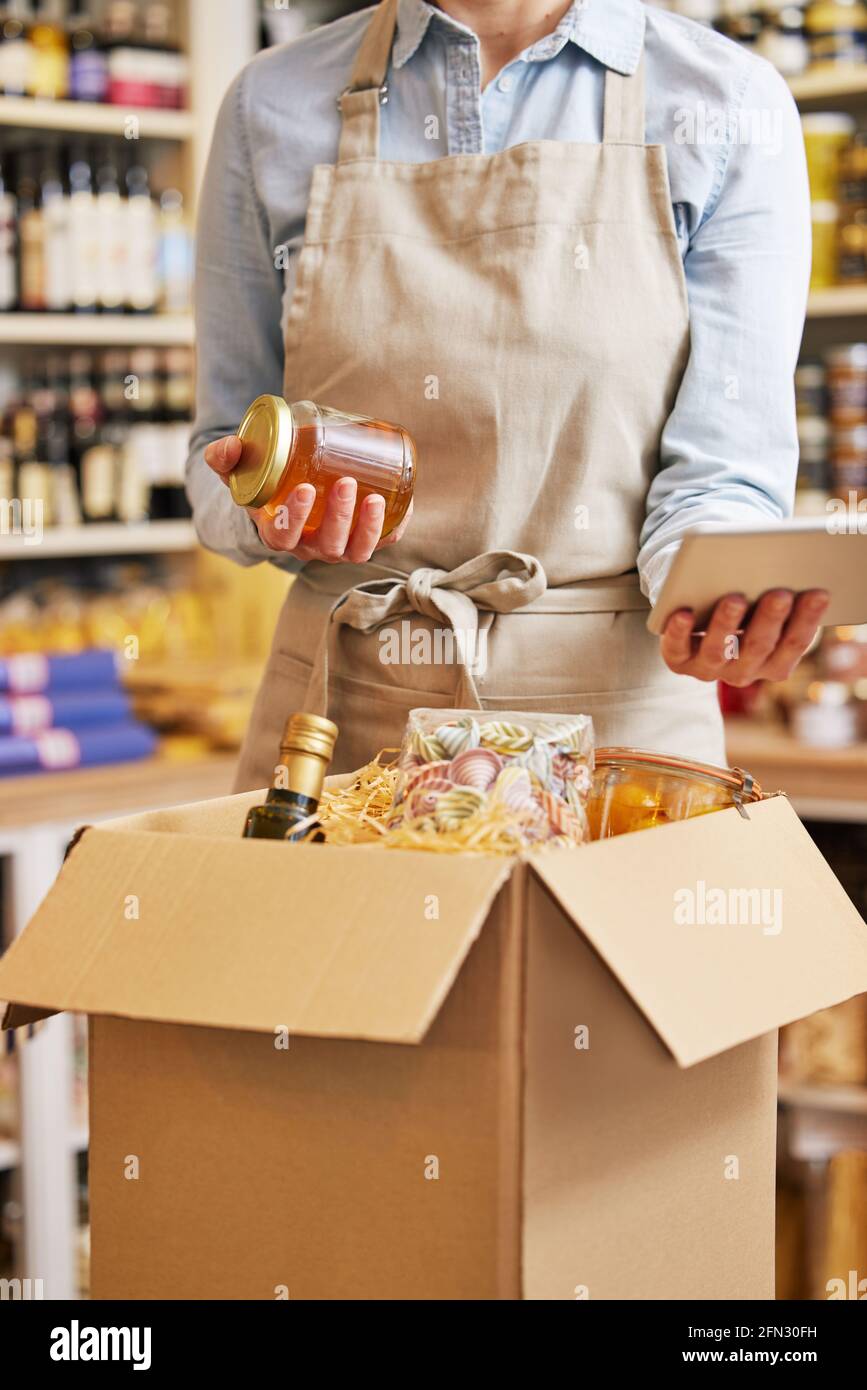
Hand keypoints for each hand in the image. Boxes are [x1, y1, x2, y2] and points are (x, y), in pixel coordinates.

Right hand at [204, 435, 412, 563]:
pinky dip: (393, 529)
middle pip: (326, 544)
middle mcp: (308, 547)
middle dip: (338, 517)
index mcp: (277, 532)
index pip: (283, 534)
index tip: (304, 489)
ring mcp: (336, 548)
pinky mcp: (359, 540)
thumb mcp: (238, 472)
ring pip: (355, 551)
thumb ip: (225, 458)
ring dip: (368, 529)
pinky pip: (380, 543)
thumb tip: (229, 446)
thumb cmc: (262, 484)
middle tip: (345, 482)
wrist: (284, 497)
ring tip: (376, 498)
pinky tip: (405, 506)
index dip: (294, 517)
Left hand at [660, 589, 829, 686]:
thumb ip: (782, 597)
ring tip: (735, 599)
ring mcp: (710, 669)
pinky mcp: (678, 661)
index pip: (795, 643)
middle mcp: (743, 671)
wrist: (699, 613)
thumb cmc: (745, 606)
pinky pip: (677, 650)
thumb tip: (793, 572)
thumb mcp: (764, 604)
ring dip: (727, 624)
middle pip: (759, 647)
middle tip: (780, 594)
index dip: (808, 619)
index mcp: (775, 663)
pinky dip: (679, 632)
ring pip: (719, 651)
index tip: (819, 593)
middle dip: (770, 619)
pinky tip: (684, 613)